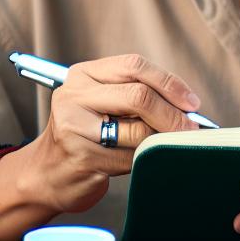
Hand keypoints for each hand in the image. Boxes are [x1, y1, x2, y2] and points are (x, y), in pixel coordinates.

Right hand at [23, 53, 201, 214]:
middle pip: (138, 96)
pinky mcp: (82, 157)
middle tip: (191, 128)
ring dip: (158, 140)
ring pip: (138, 130)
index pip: (134, 66)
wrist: (47, 174)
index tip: (191, 102)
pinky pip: (130, 157)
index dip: (169, 83)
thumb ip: (135, 95)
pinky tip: (137, 160)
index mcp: (83, 75)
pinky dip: (143, 160)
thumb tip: (186, 106)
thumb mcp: (102, 104)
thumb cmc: (84, 137)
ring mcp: (74, 126)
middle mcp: (74, 95)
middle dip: (172, 114)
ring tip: (161, 145)